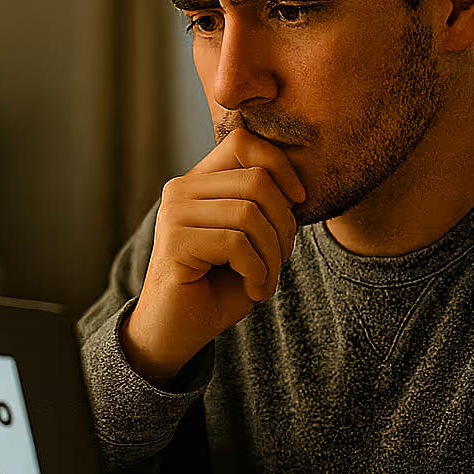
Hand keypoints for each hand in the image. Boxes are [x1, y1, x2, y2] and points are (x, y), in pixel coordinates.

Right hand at [123, 128, 305, 384]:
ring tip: (265, 280)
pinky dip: (257, 272)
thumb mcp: (250, 240)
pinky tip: (254, 291)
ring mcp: (173, 213)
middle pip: (256, 181)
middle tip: (280, 260)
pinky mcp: (174, 241)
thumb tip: (297, 190)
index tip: (299, 202)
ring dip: (272, 255)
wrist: (178, 331)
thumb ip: (266, 208)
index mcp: (199, 181)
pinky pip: (236, 243)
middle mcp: (181, 189)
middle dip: (284, 225)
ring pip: (249, 214)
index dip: (280, 166)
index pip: (243, 143)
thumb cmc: (218, 285)